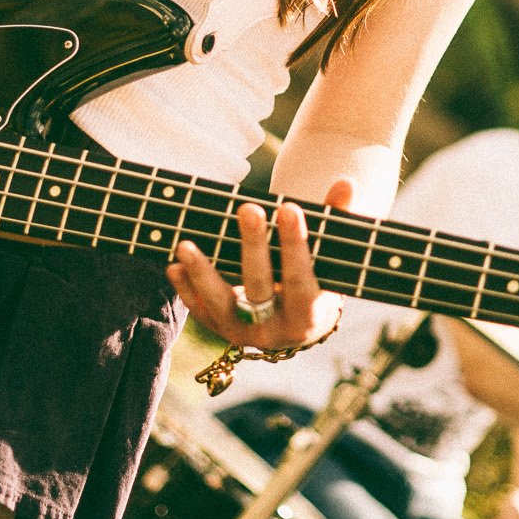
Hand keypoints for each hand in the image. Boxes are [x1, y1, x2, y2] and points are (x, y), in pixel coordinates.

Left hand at [167, 177, 352, 354]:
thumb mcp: (331, 257)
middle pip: (259, 288)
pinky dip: (186, 290)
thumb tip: (345, 184)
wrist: (299, 323)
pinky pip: (201, 312)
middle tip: (248, 208)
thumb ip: (337, 221)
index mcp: (309, 315)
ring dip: (202, 274)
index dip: (295, 245)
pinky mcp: (222, 331)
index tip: (290, 208)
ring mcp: (246, 334)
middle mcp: (276, 331)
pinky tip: (172, 265)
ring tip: (185, 245)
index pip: (301, 279)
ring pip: (221, 306)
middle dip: (253, 247)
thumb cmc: (318, 278)